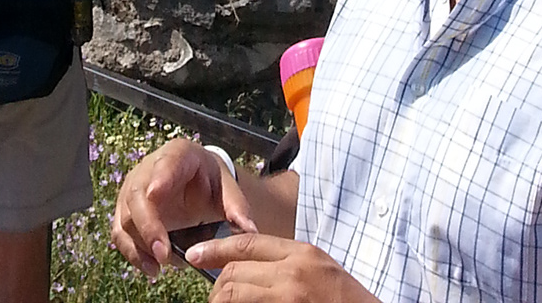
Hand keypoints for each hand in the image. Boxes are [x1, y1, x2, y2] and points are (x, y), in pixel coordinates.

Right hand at [113, 139, 254, 275]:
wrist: (193, 181)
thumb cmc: (209, 181)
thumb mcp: (226, 187)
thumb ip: (237, 207)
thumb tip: (250, 231)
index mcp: (178, 155)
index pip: (167, 161)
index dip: (160, 177)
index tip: (156, 194)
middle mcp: (148, 169)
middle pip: (138, 194)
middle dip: (149, 224)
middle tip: (164, 252)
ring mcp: (133, 190)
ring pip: (126, 216)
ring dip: (140, 244)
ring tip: (159, 267)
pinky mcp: (126, 212)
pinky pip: (121, 233)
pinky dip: (133, 253)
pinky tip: (152, 269)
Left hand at [187, 233, 374, 302]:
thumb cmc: (348, 301)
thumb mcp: (320, 269)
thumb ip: (288, 263)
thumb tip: (249, 268)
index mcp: (301, 253)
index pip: (246, 244)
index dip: (215, 248)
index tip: (193, 255)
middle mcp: (293, 272)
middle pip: (235, 272)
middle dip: (216, 287)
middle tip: (212, 299)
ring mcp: (290, 297)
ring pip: (235, 295)